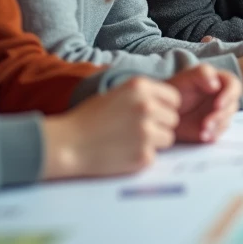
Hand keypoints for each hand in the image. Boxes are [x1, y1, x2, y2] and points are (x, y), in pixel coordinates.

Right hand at [40, 77, 178, 179]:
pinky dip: (142, 156)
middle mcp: (147, 106)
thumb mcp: (117, 93)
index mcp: (140, 87)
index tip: (154, 114)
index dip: (165, 107)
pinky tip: (122, 152)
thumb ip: (143, 95)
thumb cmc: (89, 119)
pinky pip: (154, 156)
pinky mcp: (144, 155)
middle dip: (159, 125)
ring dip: (154, 141)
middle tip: (137, 130)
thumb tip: (169, 104)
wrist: (67, 144)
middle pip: (173, 119)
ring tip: (129, 140)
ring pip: (168, 138)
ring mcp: (146, 132)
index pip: (174, 98)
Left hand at [166, 65, 241, 143]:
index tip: (218, 105)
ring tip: (203, 132)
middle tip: (207, 123)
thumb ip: (203, 73)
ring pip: (226, 121)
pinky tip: (203, 136)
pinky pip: (218, 133)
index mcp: (221, 81)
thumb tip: (216, 85)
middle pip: (232, 106)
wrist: (164, 109)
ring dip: (217, 127)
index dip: (229, 96)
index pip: (234, 86)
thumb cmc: (176, 88)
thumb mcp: (187, 76)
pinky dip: (212, 135)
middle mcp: (223, 97)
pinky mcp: (214, 127)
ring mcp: (219, 113)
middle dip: (221, 116)